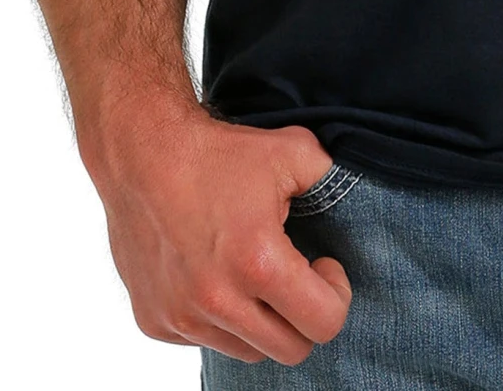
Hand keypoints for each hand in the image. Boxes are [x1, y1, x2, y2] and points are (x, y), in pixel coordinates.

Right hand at [84, 100, 352, 363]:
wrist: (142, 154)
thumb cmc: (218, 153)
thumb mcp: (293, 151)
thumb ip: (333, 179)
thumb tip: (359, 195)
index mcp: (258, 264)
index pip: (324, 323)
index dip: (336, 294)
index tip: (323, 264)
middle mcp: (217, 301)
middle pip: (290, 349)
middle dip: (304, 315)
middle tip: (296, 274)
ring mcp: (181, 317)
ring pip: (248, 351)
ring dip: (262, 321)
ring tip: (256, 274)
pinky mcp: (155, 322)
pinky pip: (205, 340)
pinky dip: (219, 319)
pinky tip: (218, 274)